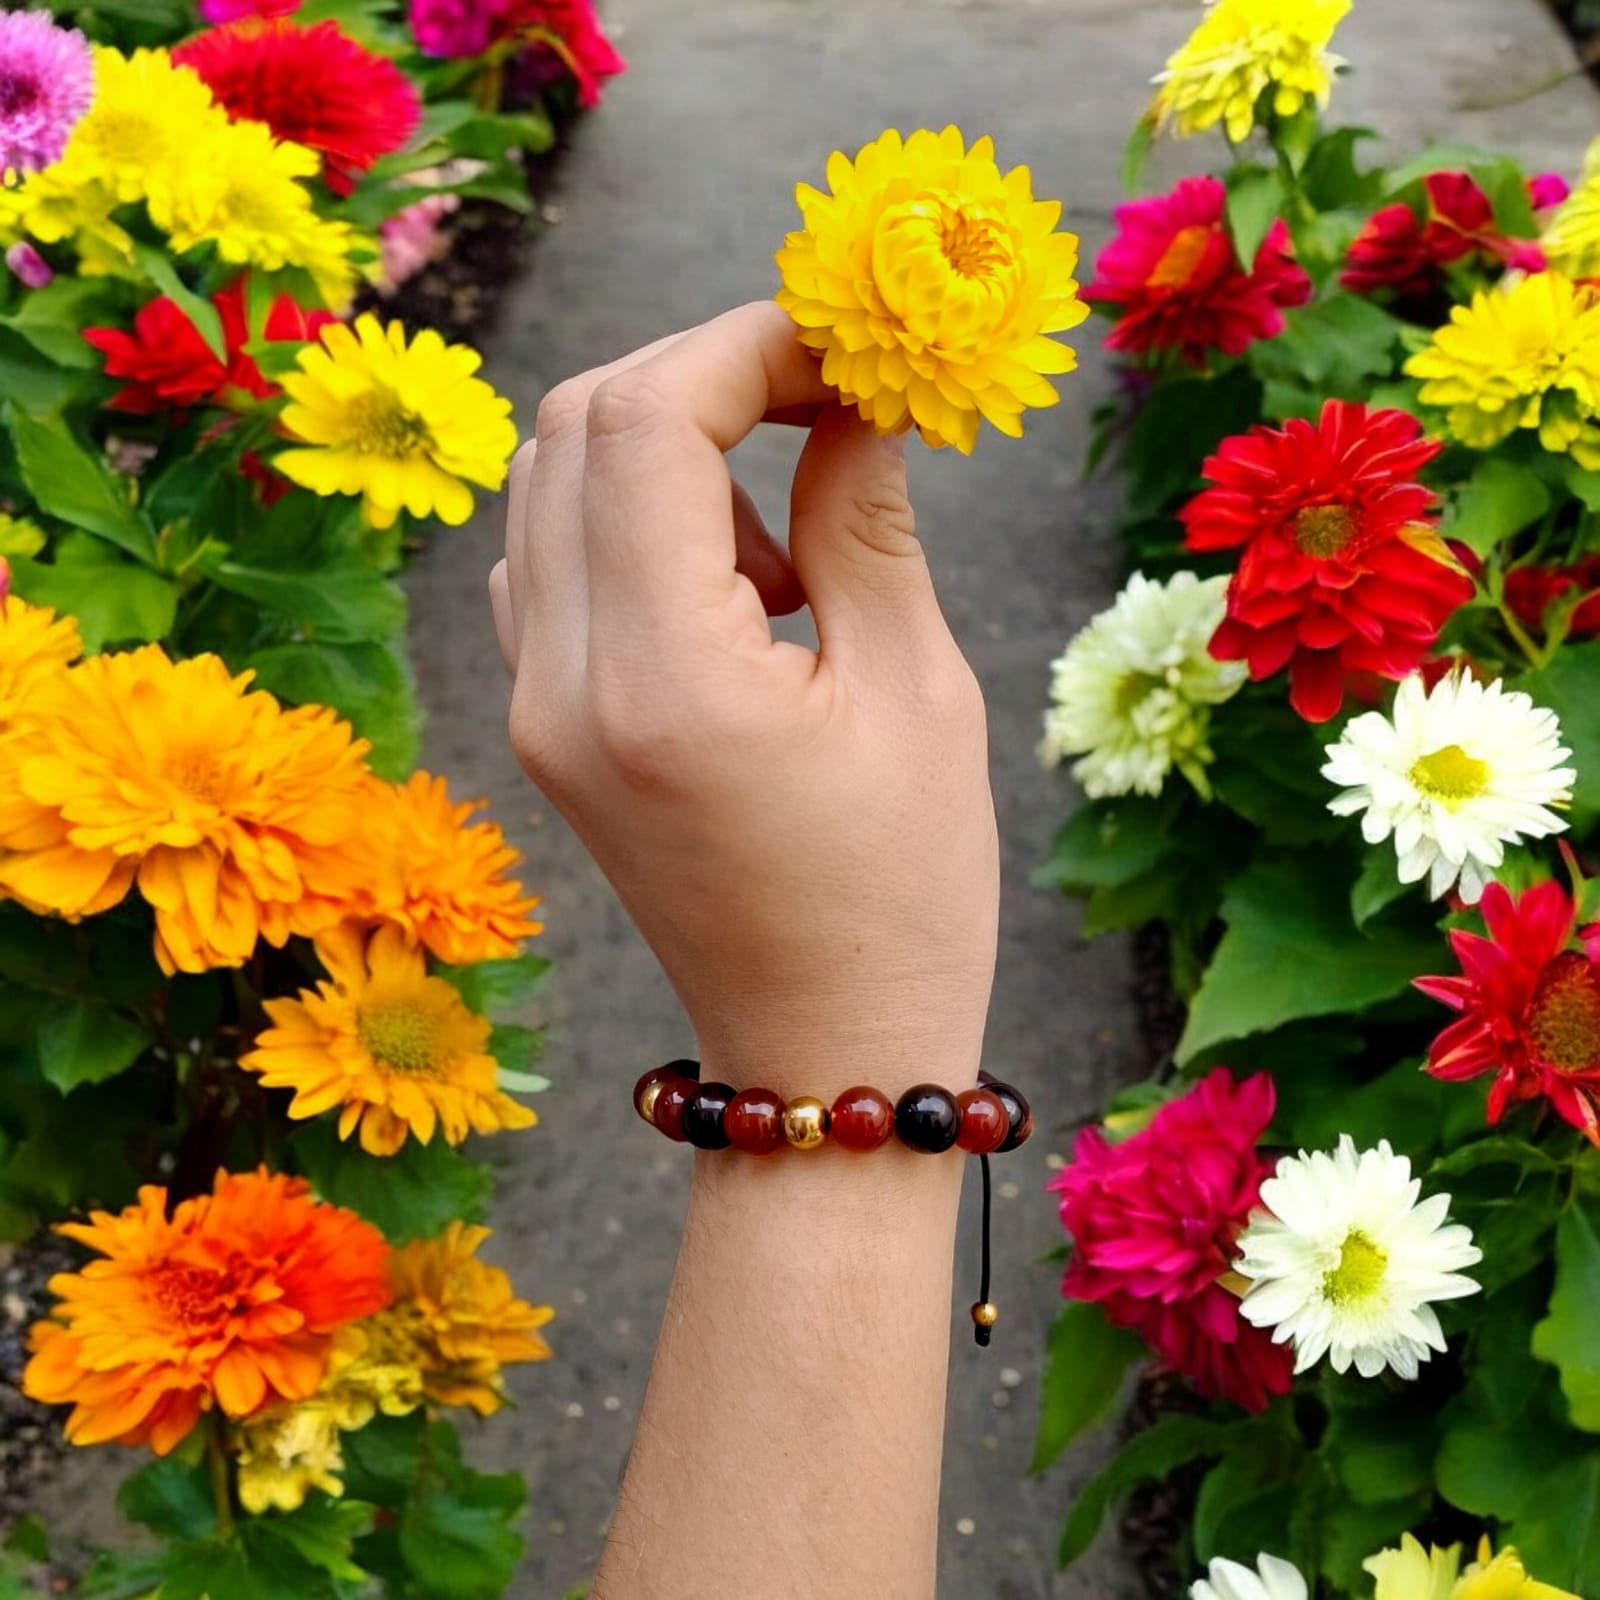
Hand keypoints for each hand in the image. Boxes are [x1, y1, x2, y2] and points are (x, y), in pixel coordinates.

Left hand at [490, 301, 998, 1095]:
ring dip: (663, 447)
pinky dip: (630, 521)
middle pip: (571, 428)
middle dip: (702, 373)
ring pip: (548, 487)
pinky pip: (548, 564)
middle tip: (824, 397)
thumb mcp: (916, 695)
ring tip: (787, 535)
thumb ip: (865, 521)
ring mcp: (534, 711)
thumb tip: (855, 397)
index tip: (847, 348)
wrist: (819, 1046)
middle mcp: (561, 688)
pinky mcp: (542, 729)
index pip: (644, 422)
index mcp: (662, 683)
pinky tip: (731, 586)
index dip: (747, 345)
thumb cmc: (901, 894)